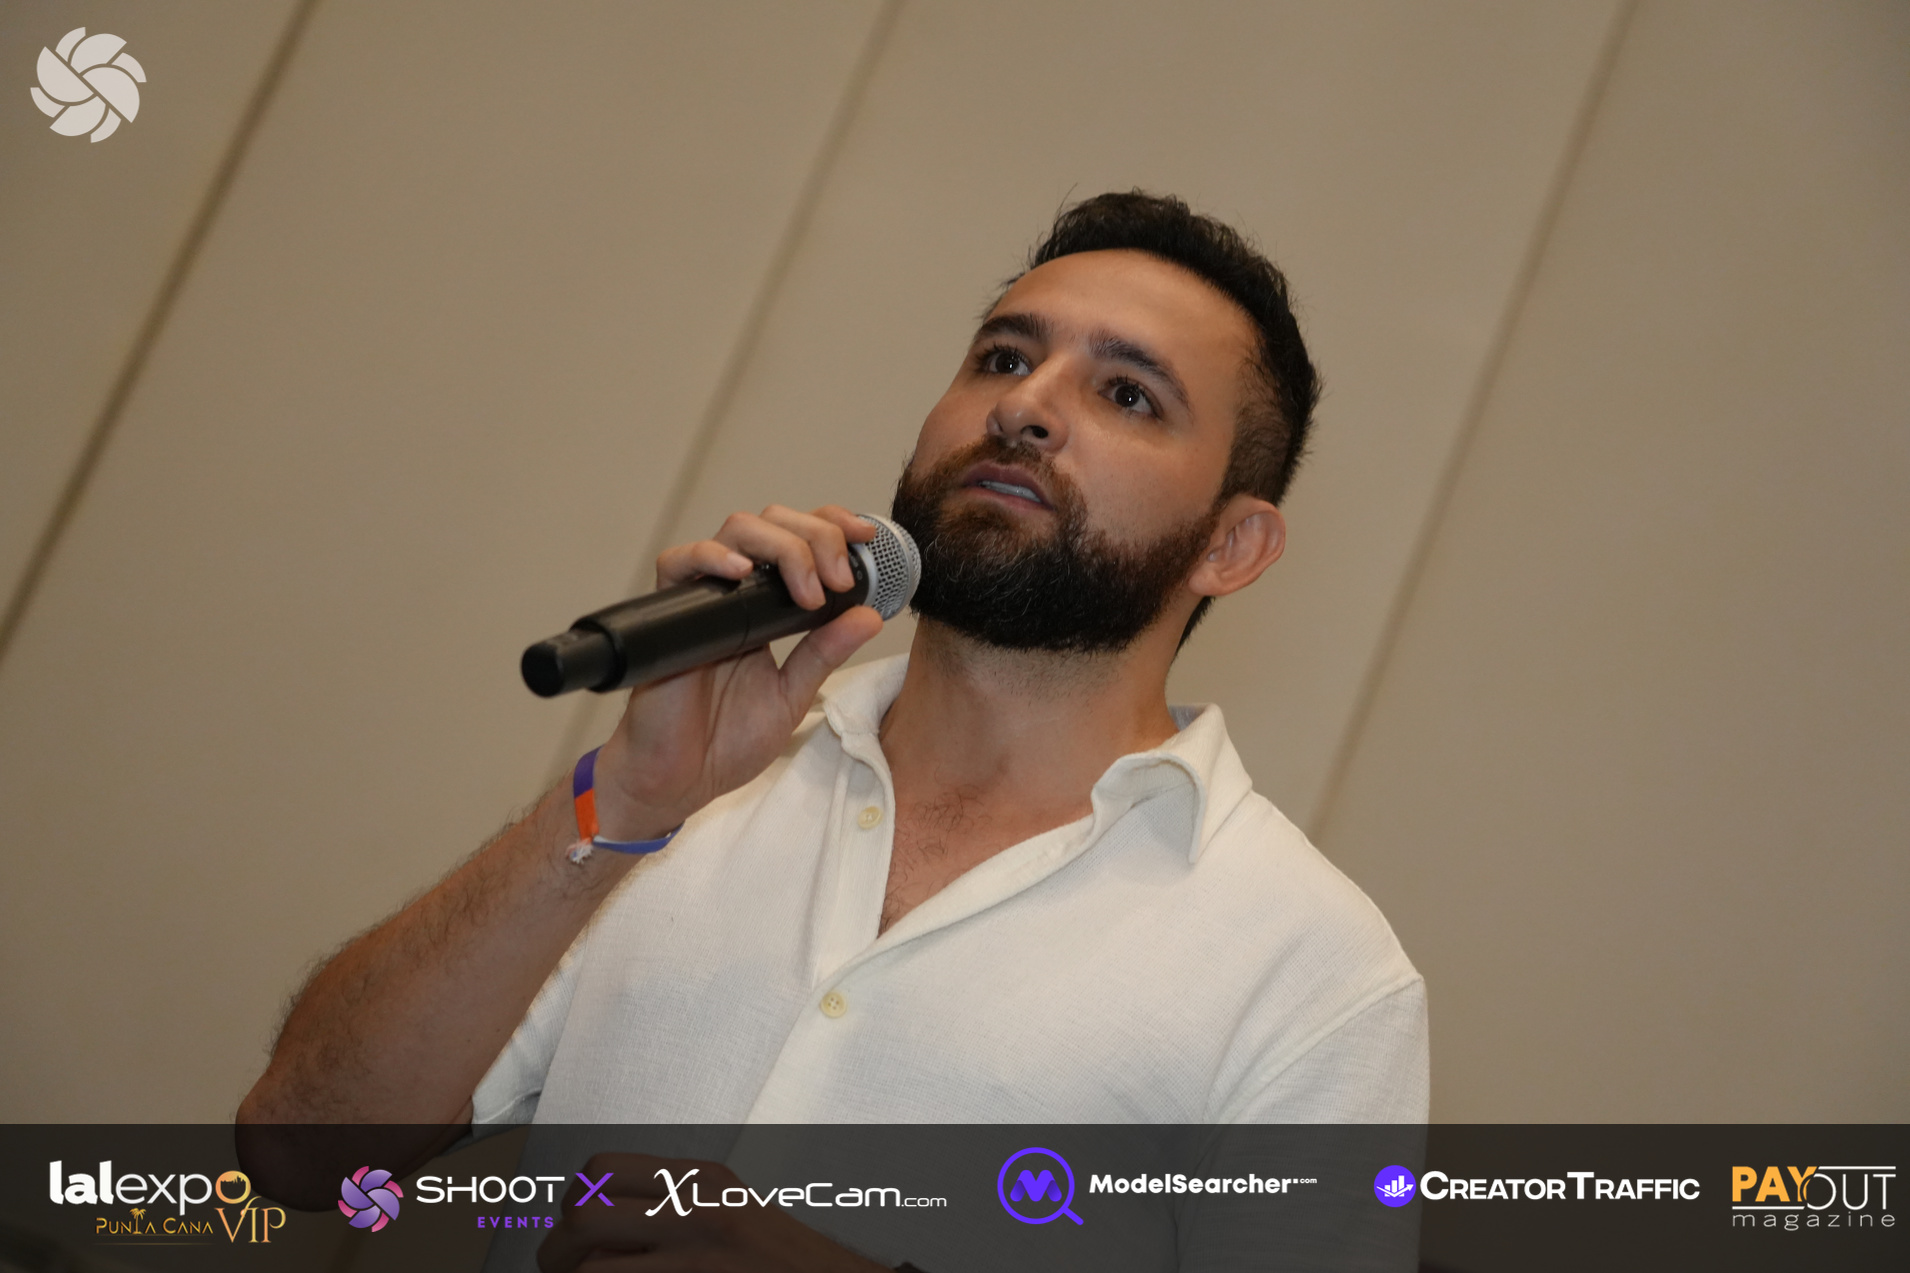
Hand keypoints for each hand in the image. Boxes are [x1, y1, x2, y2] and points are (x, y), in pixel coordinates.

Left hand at [538, 1154, 891, 1272]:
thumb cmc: (780, 1259)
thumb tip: (598, 1236)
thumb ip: (669, 1211)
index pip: (602, 1169)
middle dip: (556, 1253)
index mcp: (700, 1178)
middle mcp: (696, 1205)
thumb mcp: (727, 1212)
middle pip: (583, 1211)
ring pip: (590, 1268)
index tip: (572, 1235)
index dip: (571, 1202)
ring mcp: (698, 1250)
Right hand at [590, 505, 884, 839]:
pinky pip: (678, 562)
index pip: (801, 538)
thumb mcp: (793, 694)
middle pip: (775, 523)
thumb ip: (826, 652)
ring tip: (807, 588)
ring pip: (737, 530)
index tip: (866, 538)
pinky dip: (710, 557)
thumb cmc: (728, 739)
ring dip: (782, 545)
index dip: (832, 524)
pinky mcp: (668, 614)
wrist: (682, 778)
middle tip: (838, 578)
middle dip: (817, 535)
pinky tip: (741, 574)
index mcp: (770, 606)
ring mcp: (704, 599)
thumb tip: (870, 614)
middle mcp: (738, 593)